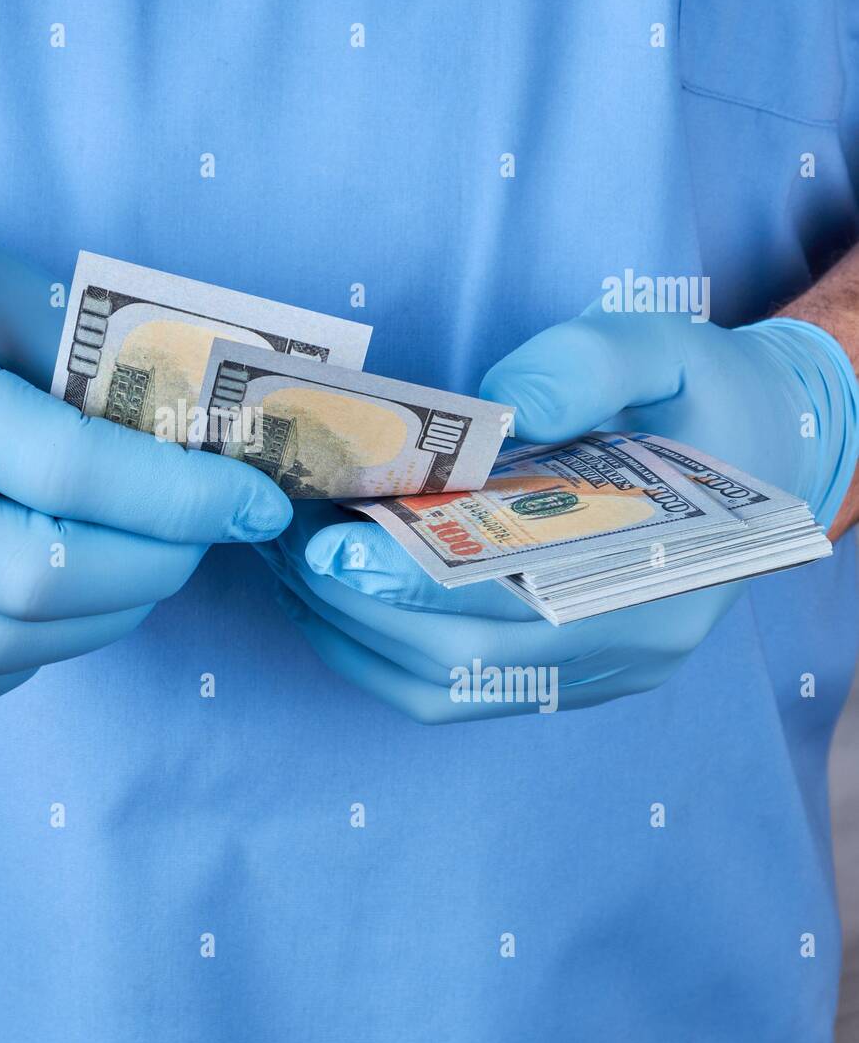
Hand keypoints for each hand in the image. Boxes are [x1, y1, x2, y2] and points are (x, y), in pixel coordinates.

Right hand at [0, 176, 290, 717]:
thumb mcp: (10, 292)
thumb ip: (104, 378)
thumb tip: (214, 460)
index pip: (67, 469)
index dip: (184, 499)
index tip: (256, 505)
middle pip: (32, 579)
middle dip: (155, 566)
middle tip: (200, 536)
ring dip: (98, 618)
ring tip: (137, 568)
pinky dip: (15, 662)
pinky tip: (48, 610)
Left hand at [260, 306, 858, 724]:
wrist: (759, 449)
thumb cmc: (704, 401)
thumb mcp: (663, 351)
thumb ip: (588, 365)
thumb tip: (494, 408)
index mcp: (660, 576)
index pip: (518, 609)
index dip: (416, 586)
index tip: (329, 547)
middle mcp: (623, 649)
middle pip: (459, 663)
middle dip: (356, 608)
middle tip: (284, 542)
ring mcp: (587, 675)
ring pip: (440, 691)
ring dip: (351, 635)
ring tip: (289, 563)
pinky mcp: (555, 675)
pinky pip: (448, 689)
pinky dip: (376, 650)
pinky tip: (330, 593)